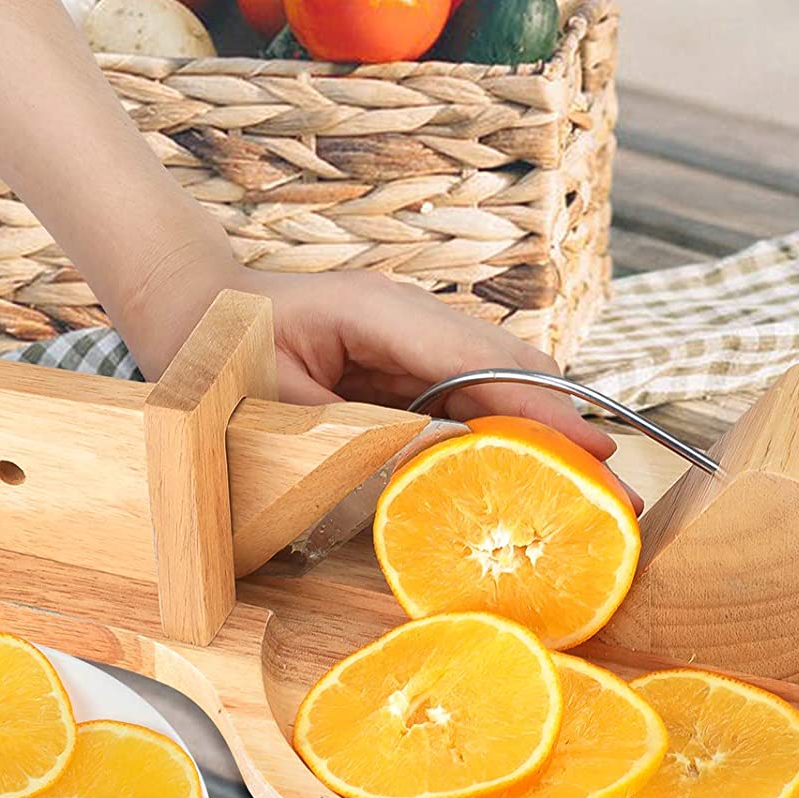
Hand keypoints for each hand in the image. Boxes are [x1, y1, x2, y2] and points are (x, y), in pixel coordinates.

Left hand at [120, 250, 639, 511]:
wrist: (188, 316)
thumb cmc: (219, 362)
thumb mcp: (281, 410)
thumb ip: (360, 435)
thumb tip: (445, 466)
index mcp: (377, 312)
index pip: (476, 357)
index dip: (538, 405)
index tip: (591, 447)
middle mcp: (407, 315)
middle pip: (504, 359)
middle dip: (559, 417)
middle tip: (611, 484)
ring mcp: (409, 335)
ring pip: (494, 374)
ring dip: (538, 425)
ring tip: (588, 485)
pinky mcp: (404, 361)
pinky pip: (464, 392)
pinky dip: (499, 427)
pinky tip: (526, 468)